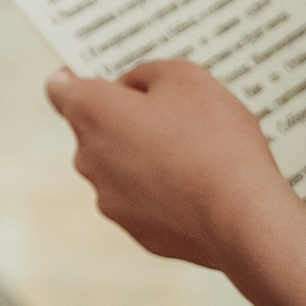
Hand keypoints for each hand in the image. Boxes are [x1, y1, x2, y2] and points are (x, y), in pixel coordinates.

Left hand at [45, 59, 303, 269]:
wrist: (246, 217)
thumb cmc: (215, 139)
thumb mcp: (185, 76)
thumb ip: (146, 73)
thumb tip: (130, 89)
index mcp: (90, 111)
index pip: (60, 88)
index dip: (78, 78)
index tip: (101, 78)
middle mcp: (87, 157)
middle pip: (96, 128)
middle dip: (126, 119)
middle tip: (173, 114)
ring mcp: (109, 199)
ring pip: (120, 167)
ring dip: (145, 157)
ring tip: (197, 154)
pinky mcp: (136, 232)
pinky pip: (145, 201)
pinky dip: (164, 193)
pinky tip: (201, 188)